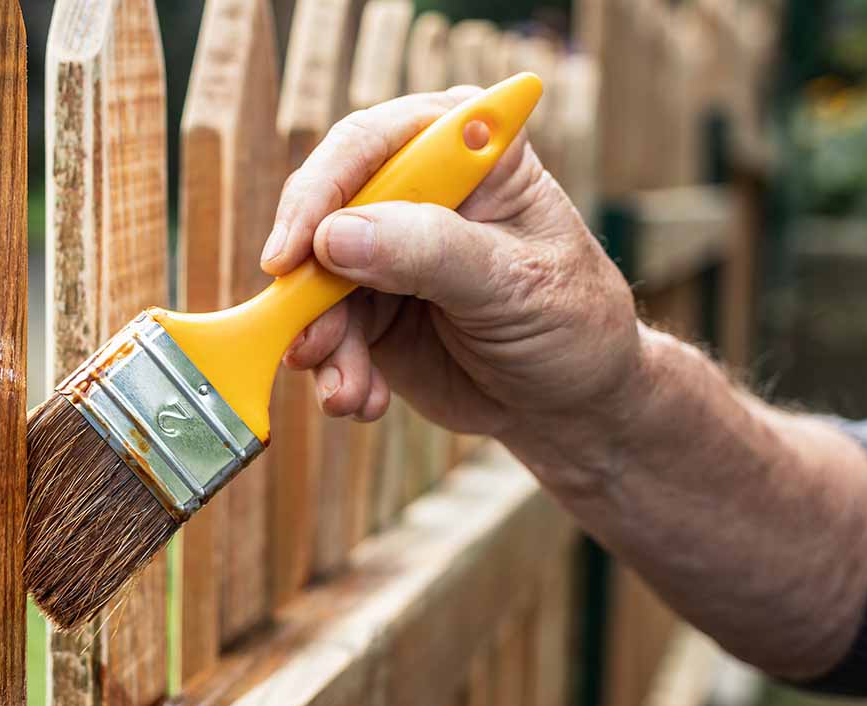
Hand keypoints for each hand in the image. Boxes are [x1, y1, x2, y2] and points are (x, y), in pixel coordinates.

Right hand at [263, 87, 641, 435]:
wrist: (572, 401)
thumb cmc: (570, 320)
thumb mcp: (514, 282)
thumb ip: (430, 252)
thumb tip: (336, 236)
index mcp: (462, 150)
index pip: (370, 143)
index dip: (322, 189)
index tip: (293, 251)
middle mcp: (412, 189)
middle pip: (322, 212)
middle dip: (308, 284)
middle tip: (309, 342)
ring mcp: (382, 250)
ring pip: (311, 282)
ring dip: (321, 343)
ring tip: (350, 393)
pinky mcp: (365, 307)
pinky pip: (322, 331)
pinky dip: (335, 370)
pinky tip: (365, 399)